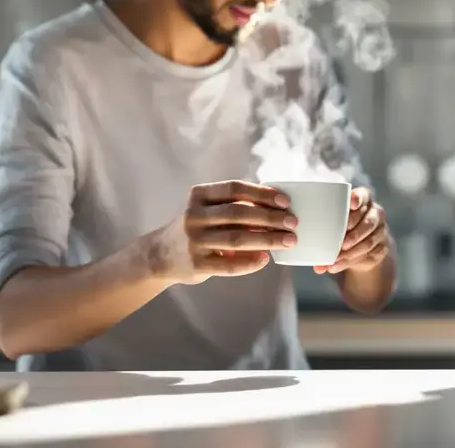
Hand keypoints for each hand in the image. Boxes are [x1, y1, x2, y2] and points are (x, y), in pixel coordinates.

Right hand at [151, 180, 297, 284]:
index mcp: (198, 195)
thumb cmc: (196, 227)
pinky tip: (266, 259)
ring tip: (289, 241)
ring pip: (237, 239)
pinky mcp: (197, 264)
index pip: (235, 188)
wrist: (160, 255)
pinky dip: (251, 262)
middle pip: (239, 213)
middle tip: (294, 222)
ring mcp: (194, 241)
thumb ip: (233, 204)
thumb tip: (276, 205)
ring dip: (268, 240)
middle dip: (271, 218)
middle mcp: (194, 216)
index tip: (285, 201)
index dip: (262, 193)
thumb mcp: (206, 208)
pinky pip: (230, 265)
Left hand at [315, 187, 389, 274]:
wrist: (364, 246)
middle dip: (354, 233)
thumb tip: (304, 240)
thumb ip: (322, 230)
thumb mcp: (335, 222)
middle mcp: (375, 213)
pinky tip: (338, 265)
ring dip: (351, 252)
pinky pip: (367, 255)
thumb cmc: (343, 228)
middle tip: (341, 243)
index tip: (351, 204)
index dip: (358, 198)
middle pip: (368, 221)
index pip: (364, 195)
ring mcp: (380, 231)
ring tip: (336, 258)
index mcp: (363, 200)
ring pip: (368, 241)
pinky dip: (350, 260)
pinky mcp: (381, 248)